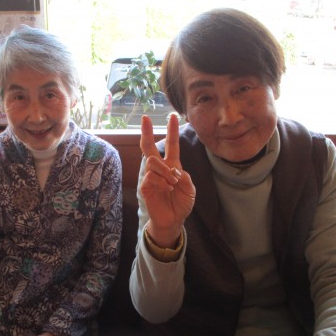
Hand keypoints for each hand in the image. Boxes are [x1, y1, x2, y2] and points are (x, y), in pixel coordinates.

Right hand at [139, 114, 195, 248]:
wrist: (173, 220)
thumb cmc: (181, 203)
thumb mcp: (190, 189)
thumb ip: (185, 177)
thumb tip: (173, 170)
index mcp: (172, 166)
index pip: (171, 145)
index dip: (172, 131)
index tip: (172, 116)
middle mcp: (159, 169)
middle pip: (150, 147)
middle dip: (147, 132)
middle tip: (145, 118)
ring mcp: (150, 176)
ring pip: (153, 161)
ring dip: (165, 171)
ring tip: (172, 184)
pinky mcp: (145, 186)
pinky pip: (151, 176)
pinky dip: (162, 182)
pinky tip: (167, 189)